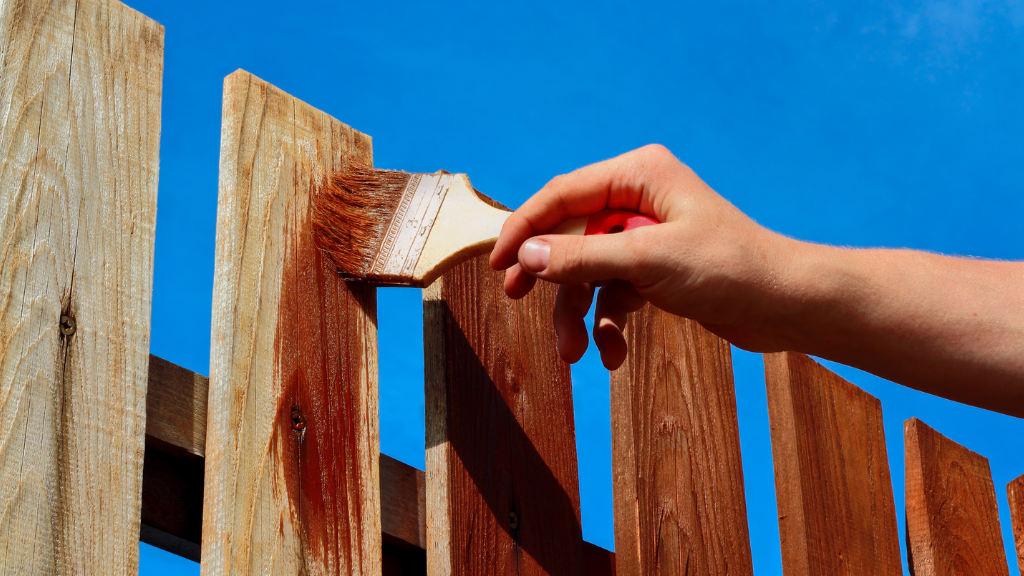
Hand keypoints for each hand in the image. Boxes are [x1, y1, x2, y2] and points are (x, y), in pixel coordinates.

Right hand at [490, 144, 795, 368]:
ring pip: (589, 271)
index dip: (525, 227)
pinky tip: (613, 355)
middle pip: (570, 234)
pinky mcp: (656, 270)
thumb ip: (582, 256)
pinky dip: (609, 324)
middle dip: (550, 276)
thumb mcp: (647, 260)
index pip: (562, 195)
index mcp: (638, 175)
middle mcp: (639, 199)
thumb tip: (527, 253)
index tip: (498, 264)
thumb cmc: (730, 268)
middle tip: (517, 298)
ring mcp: (647, 236)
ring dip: (578, 312)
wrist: (787, 306)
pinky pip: (614, 294)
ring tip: (573, 353)